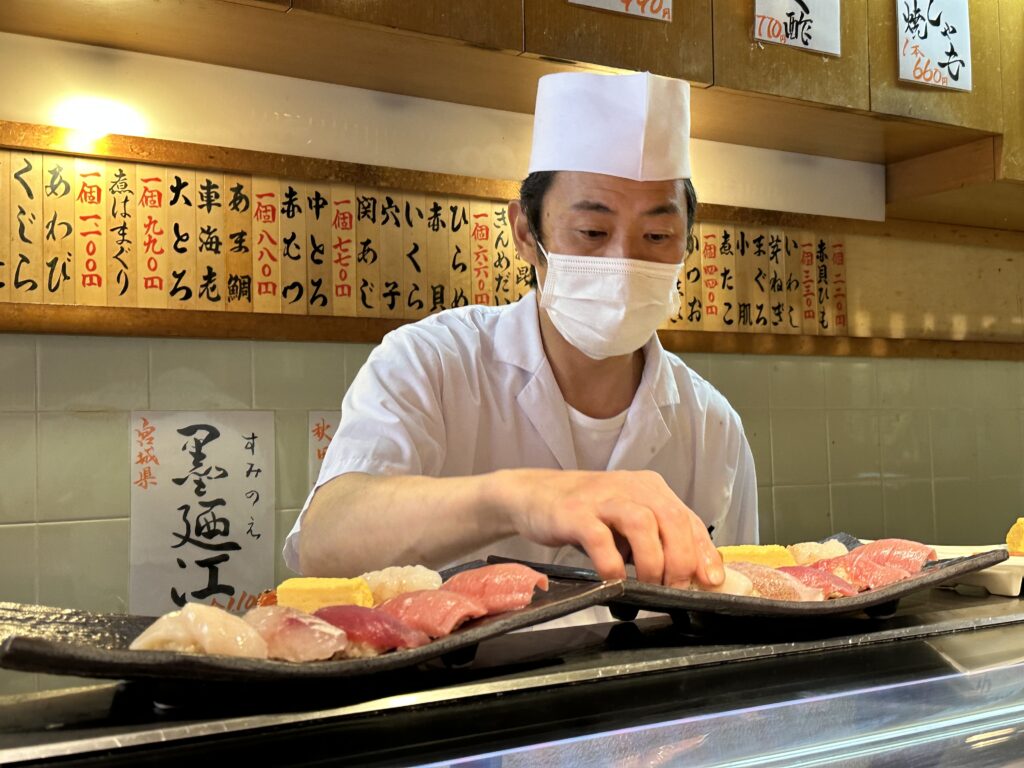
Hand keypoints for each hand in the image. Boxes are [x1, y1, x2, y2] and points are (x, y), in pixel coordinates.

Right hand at [497, 468, 723, 587]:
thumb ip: (654, 541)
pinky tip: (613, 581)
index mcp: (650, 488)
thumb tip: (688, 578)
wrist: (533, 495)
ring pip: (642, 523)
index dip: (704, 552)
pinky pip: (600, 539)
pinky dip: (612, 564)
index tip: (711, 582)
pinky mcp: (575, 513)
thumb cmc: (585, 515)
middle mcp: (631, 487)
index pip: (688, 518)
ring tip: (648, 586)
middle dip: (681, 561)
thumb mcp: (626, 523)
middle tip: (676, 590)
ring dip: (652, 561)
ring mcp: (602, 498)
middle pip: (671, 520)